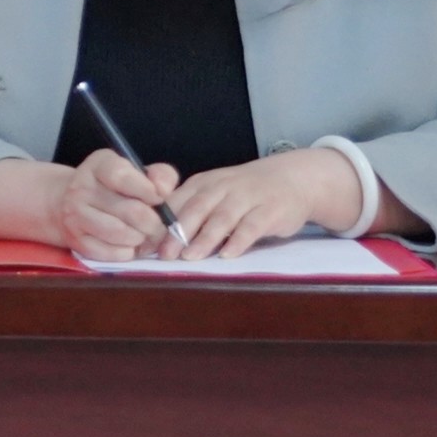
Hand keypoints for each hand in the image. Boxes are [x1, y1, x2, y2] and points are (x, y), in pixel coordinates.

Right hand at [51, 149, 180, 261]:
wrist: (70, 204)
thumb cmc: (115, 188)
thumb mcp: (138, 172)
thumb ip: (160, 176)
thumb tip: (163, 192)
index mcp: (98, 165)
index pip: (122, 177)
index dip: (148, 191)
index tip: (158, 199)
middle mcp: (80, 188)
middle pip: (132, 211)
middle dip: (154, 222)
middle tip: (158, 225)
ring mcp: (74, 216)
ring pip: (123, 234)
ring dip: (142, 238)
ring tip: (143, 234)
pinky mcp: (77, 242)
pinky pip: (113, 253)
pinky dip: (128, 252)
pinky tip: (128, 244)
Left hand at [168, 148, 358, 260]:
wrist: (292, 179)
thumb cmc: (244, 193)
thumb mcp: (214, 194)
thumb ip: (190, 212)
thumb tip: (158, 242)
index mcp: (202, 184)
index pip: (175, 202)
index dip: (159, 224)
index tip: (145, 245)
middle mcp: (222, 187)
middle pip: (196, 208)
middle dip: (178, 232)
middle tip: (164, 254)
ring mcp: (247, 197)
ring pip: (222, 217)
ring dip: (205, 238)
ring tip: (191, 257)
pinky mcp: (270, 210)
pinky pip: (252, 225)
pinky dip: (239, 240)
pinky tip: (228, 255)